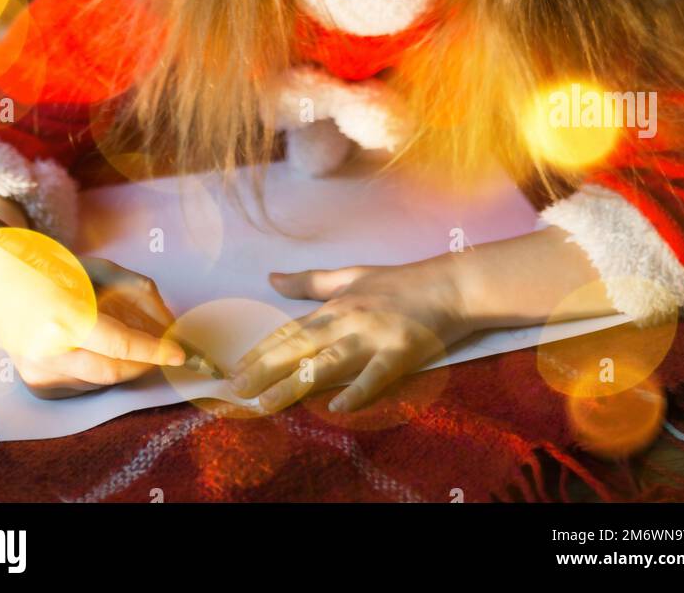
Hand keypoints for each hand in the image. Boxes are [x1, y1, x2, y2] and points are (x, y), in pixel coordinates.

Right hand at [15, 256, 186, 398]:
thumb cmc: (55, 270)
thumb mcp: (100, 269)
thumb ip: (138, 293)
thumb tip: (167, 326)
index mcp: (63, 317)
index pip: (120, 346)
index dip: (154, 351)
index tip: (180, 354)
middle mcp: (47, 351)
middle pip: (114, 372)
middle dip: (143, 363)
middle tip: (160, 350)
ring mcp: (38, 372)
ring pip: (100, 380)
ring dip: (121, 364)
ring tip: (116, 336)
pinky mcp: (35, 384)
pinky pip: (82, 385)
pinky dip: (98, 368)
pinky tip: (90, 347)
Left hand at [229, 255, 474, 413]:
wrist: (449, 285)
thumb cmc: (400, 282)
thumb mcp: (351, 275)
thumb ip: (310, 282)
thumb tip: (271, 278)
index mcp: (335, 306)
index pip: (290, 332)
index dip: (260, 352)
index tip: (234, 372)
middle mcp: (348, 321)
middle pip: (299, 347)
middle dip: (264, 369)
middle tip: (234, 391)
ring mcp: (373, 337)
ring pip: (327, 362)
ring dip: (294, 383)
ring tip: (266, 403)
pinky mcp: (401, 352)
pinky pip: (376, 375)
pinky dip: (357, 391)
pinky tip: (337, 407)